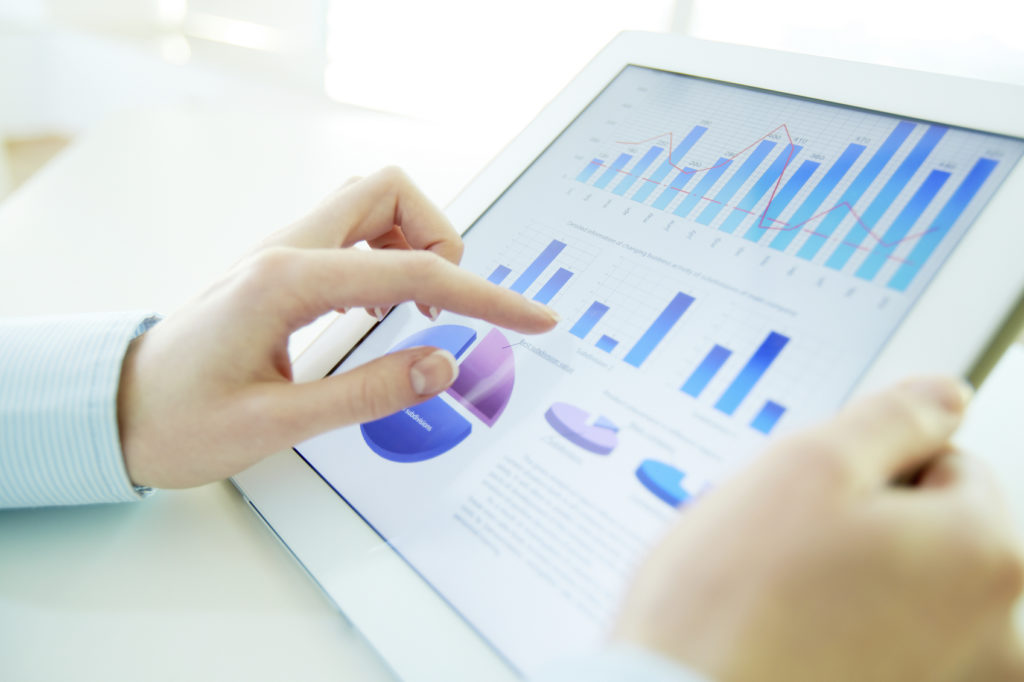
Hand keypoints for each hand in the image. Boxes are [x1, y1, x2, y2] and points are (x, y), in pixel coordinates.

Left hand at [117, 167, 558, 488]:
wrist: (115, 411)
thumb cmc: (179, 421)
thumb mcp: (277, 424)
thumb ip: (368, 393)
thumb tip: (443, 364)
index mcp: (286, 282)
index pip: (412, 273)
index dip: (484, 295)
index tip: (534, 317)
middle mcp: (286, 251)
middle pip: (389, 192)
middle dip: (440, 239)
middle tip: (445, 308)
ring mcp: (283, 253)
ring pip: (372, 204)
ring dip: (413, 245)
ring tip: (417, 316)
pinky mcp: (284, 269)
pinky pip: (353, 235)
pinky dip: (388, 259)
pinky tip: (382, 313)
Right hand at [614, 377, 1023, 681]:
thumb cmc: (737, 603)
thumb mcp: (809, 464)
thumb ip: (894, 416)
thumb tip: (943, 396)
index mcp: (983, 552)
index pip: (951, 458)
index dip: (873, 459)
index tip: (818, 488)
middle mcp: (989, 628)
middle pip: (930, 525)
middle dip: (864, 518)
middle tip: (790, 539)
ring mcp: (945, 674)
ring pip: (897, 579)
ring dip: (846, 569)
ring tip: (780, 588)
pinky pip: (876, 632)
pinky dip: (837, 620)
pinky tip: (785, 627)